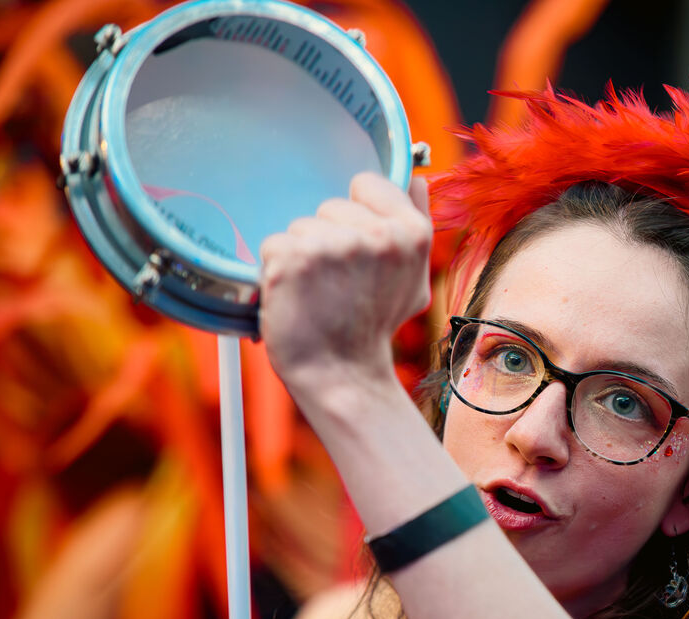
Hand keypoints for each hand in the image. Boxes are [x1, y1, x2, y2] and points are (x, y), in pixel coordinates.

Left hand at [259, 172, 433, 392]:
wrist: (342, 373)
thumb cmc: (373, 325)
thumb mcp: (414, 276)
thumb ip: (415, 221)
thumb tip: (414, 176)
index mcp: (412, 232)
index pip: (366, 184)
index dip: (358, 215)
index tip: (361, 251)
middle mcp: (377, 235)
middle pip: (329, 206)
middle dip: (329, 238)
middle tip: (340, 283)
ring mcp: (333, 246)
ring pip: (300, 226)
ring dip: (303, 256)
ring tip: (319, 292)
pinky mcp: (293, 259)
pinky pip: (274, 244)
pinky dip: (277, 270)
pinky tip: (297, 297)